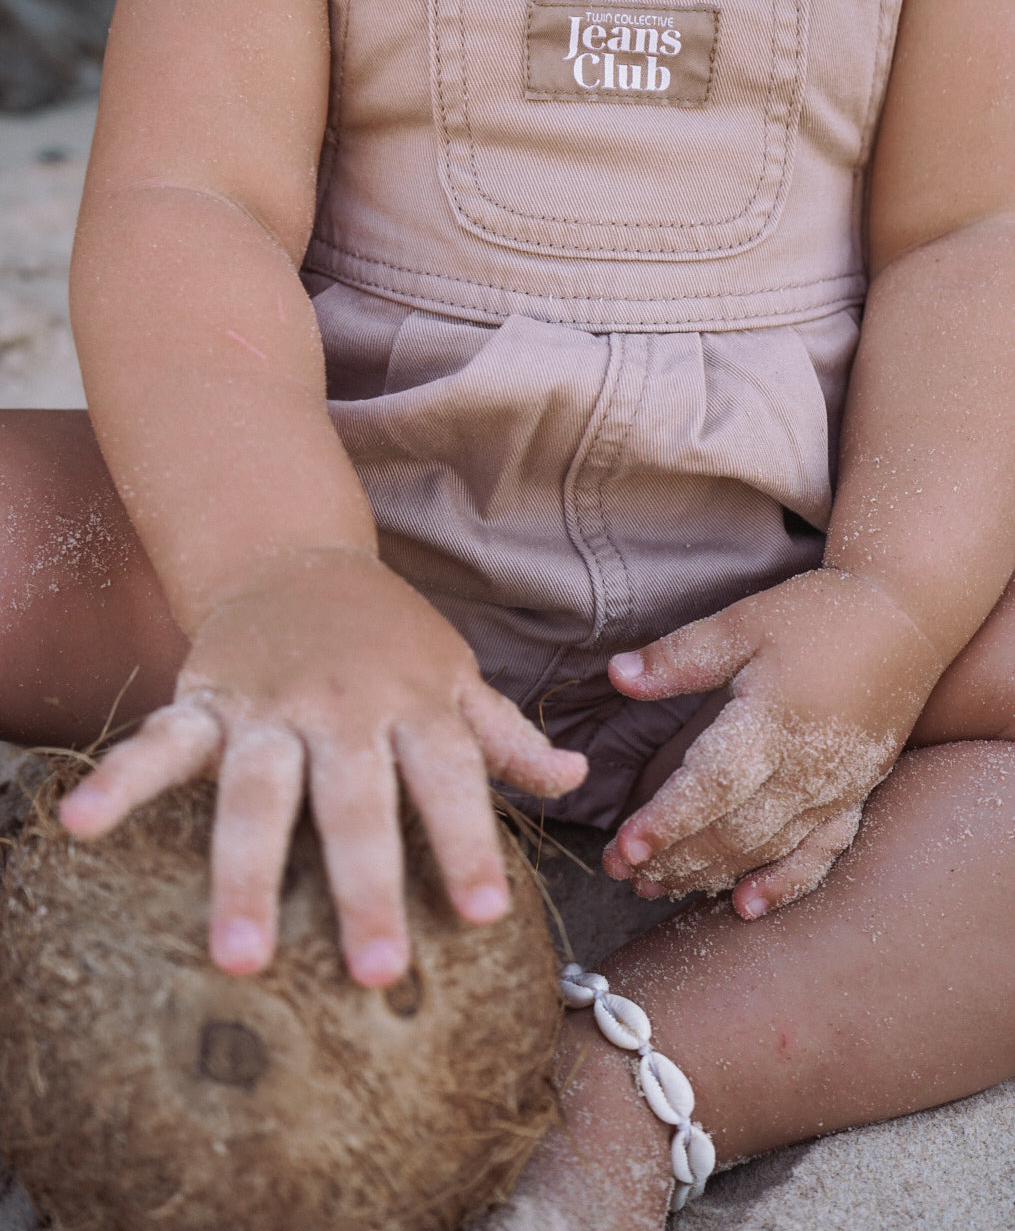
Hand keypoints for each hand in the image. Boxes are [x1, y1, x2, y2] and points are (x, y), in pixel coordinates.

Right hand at [59, 547, 586, 983]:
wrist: (296, 556)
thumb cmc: (388, 635)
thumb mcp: (453, 674)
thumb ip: (503, 734)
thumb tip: (574, 780)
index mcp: (415, 704)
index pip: (449, 778)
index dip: (467, 842)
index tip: (484, 916)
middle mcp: (345, 708)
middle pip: (356, 800)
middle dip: (365, 883)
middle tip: (373, 972)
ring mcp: (270, 705)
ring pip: (258, 789)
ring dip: (247, 869)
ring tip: (240, 955)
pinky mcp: (206, 698)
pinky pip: (159, 742)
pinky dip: (119, 780)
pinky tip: (80, 823)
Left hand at [602, 570, 942, 915]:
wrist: (905, 619)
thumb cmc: (817, 616)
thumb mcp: (741, 624)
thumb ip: (678, 657)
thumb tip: (616, 675)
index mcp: (772, 722)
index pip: (711, 787)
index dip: (666, 821)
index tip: (623, 847)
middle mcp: (806, 767)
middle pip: (733, 831)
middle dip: (673, 858)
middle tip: (618, 873)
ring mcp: (835, 788)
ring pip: (767, 848)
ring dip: (710, 874)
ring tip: (656, 887)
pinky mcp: (855, 795)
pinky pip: (820, 852)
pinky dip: (784, 883)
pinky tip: (746, 905)